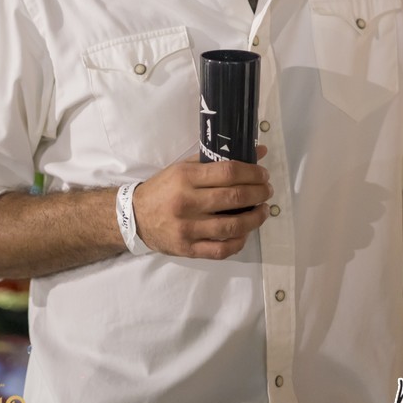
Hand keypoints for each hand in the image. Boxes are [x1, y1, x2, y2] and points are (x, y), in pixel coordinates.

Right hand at [133, 146, 272, 259]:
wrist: (135, 217)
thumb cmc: (163, 188)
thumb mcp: (183, 168)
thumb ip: (216, 161)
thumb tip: (257, 152)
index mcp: (185, 177)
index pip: (227, 172)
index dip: (251, 172)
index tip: (263, 173)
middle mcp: (187, 202)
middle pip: (234, 197)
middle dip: (258, 192)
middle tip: (267, 190)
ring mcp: (188, 228)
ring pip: (232, 226)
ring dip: (255, 218)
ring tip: (263, 210)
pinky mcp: (188, 249)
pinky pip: (221, 249)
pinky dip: (239, 241)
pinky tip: (246, 232)